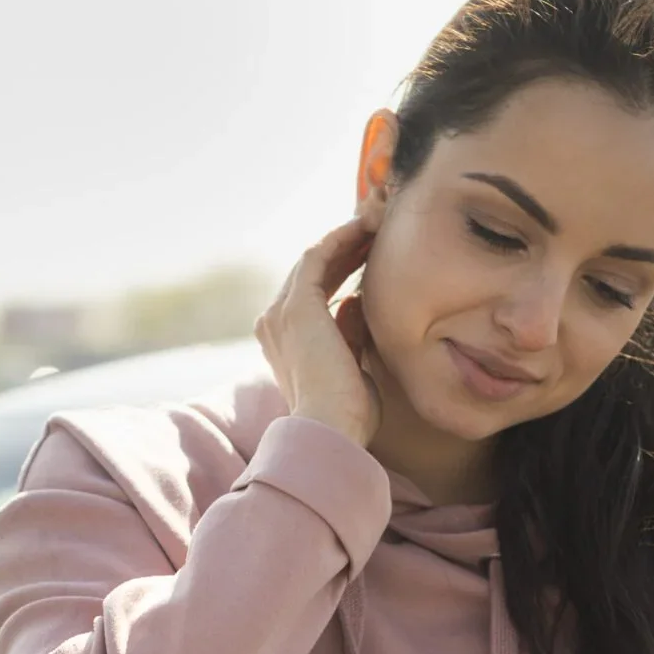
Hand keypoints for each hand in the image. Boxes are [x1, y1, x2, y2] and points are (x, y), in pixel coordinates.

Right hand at [255, 216, 379, 445]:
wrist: (331, 430)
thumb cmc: (347, 416)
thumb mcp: (352, 367)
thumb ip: (349, 334)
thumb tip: (354, 302)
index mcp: (285, 343)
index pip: (315, 294)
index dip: (343, 270)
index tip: (374, 256)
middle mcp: (274, 324)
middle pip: (312, 273)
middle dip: (345, 249)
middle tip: (378, 231)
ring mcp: (281, 313)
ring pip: (313, 260)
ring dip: (345, 238)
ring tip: (376, 222)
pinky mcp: (296, 305)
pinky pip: (318, 257)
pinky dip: (340, 239)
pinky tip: (365, 228)